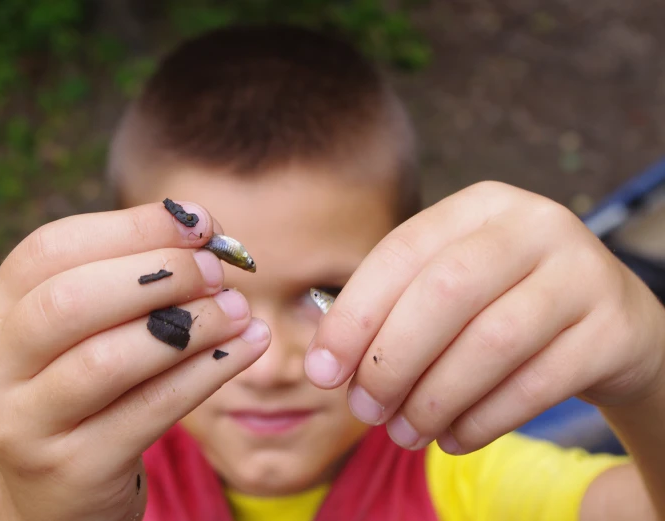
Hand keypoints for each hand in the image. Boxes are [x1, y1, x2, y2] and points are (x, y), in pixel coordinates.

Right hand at [0, 202, 269, 520]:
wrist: (61, 490)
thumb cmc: (87, 389)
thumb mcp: (88, 329)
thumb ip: (128, 277)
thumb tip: (203, 229)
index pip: (51, 247)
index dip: (132, 227)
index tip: (201, 222)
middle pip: (70, 299)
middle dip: (158, 274)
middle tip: (218, 270)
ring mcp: (22, 425)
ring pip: (108, 360)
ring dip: (190, 324)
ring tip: (239, 309)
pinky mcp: (72, 470)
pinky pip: (150, 410)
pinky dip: (208, 371)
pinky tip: (247, 346)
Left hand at [305, 181, 664, 454]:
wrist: (611, 325)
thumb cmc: (505, 305)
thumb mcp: (452, 286)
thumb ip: (393, 311)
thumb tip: (327, 364)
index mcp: (480, 205)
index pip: (401, 252)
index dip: (354, 315)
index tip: (323, 372)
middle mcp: (534, 224)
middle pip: (444, 293)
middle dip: (391, 362)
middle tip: (365, 411)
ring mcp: (582, 271)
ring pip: (490, 342)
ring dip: (434, 399)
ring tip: (404, 433)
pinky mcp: (614, 328)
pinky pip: (536, 384)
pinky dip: (483, 419)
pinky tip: (453, 438)